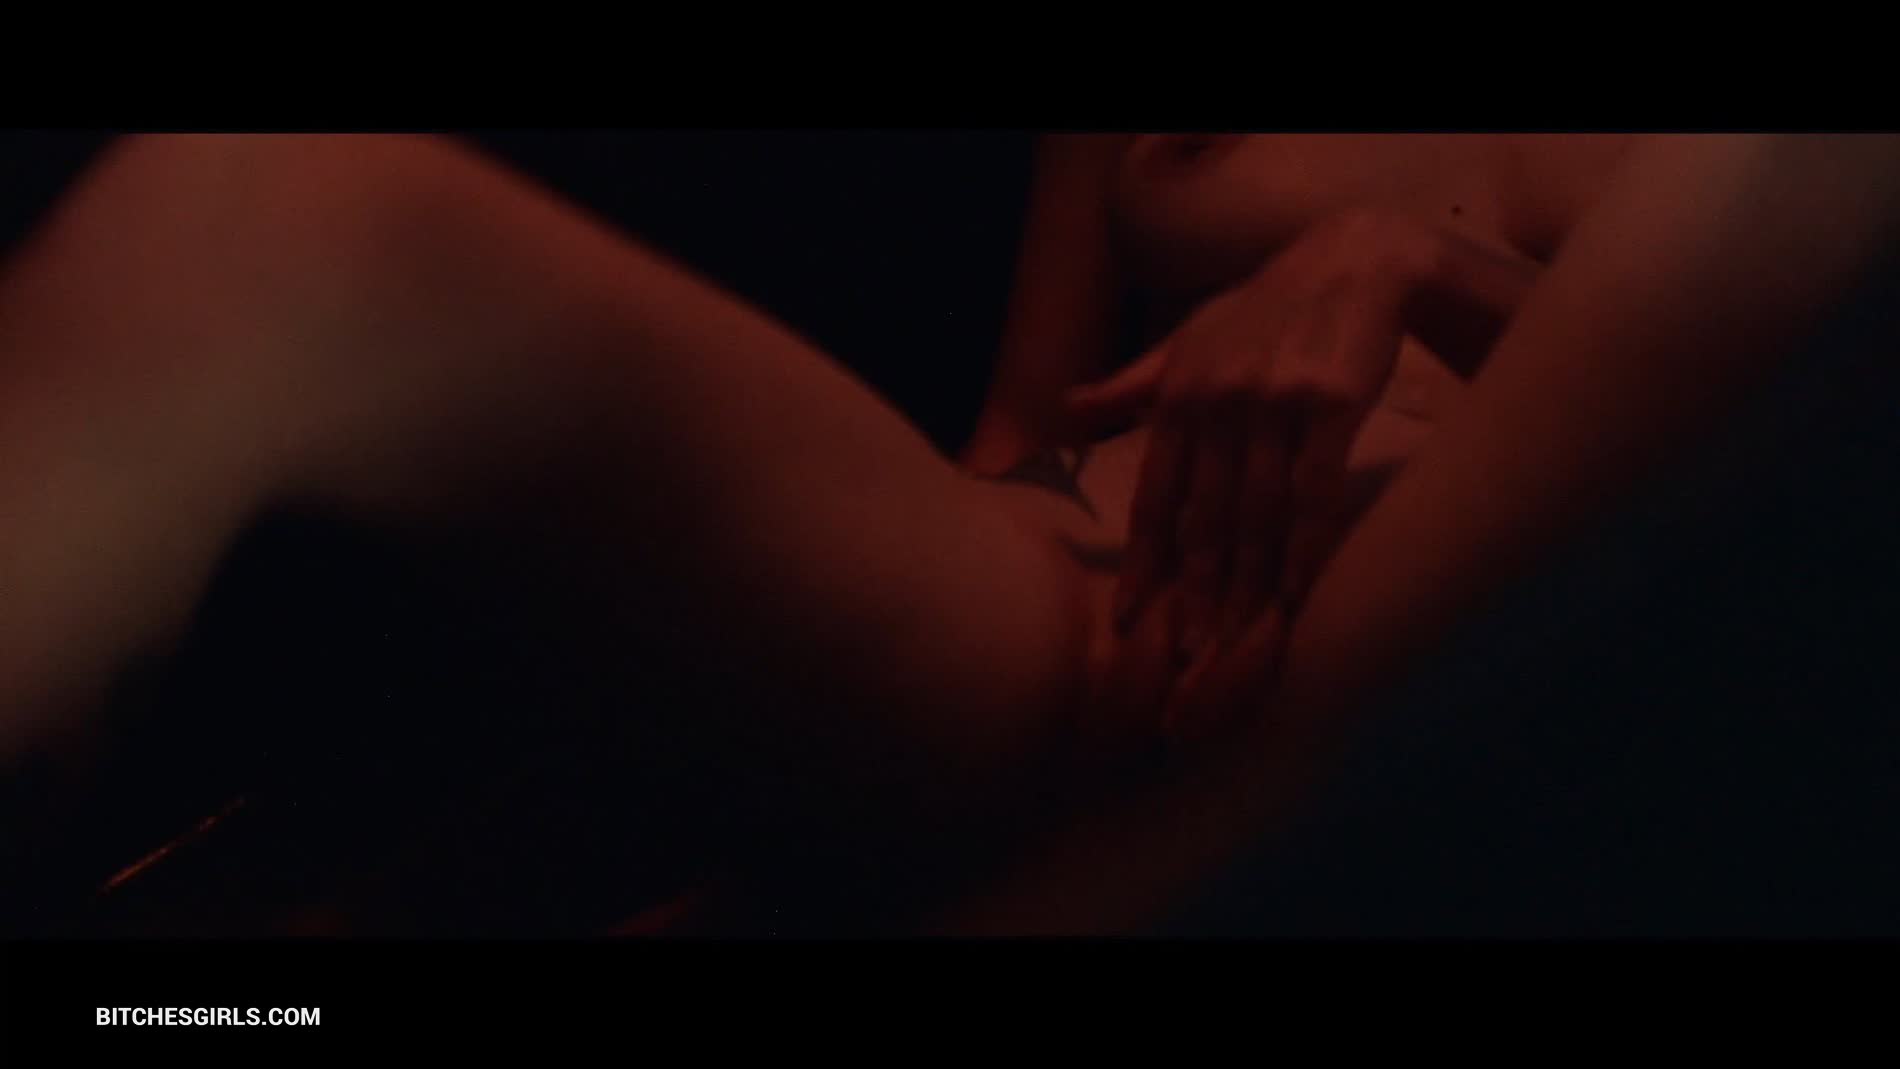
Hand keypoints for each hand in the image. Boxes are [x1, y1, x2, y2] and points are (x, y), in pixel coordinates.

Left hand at [1063, 209, 1542, 740]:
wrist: (1358, 259)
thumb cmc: (1268, 307)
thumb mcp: (1188, 335)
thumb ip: (1132, 384)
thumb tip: (1066, 411)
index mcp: (1180, 395)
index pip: (1157, 497)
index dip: (1146, 565)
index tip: (1133, 623)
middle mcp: (1218, 403)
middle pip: (1204, 521)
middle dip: (1195, 597)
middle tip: (1186, 662)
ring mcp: (1273, 406)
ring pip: (1256, 518)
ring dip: (1246, 591)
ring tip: (1236, 649)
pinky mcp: (1331, 406)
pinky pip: (1313, 495)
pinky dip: (1303, 550)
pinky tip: (1294, 597)